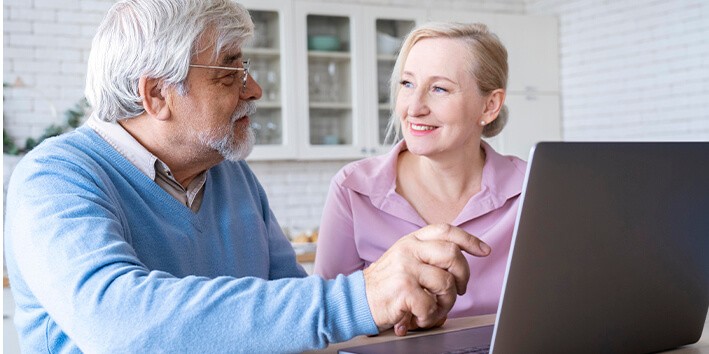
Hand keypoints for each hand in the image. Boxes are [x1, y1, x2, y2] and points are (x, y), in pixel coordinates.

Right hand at [362, 223, 490, 334]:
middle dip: (463, 276)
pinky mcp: (403, 289)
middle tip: (457, 290)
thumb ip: (427, 256)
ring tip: (433, 309)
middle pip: (453, 255)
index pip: (446, 230)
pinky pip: (432, 305)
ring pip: (446, 283)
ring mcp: (406, 268)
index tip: (484, 250)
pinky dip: (430, 317)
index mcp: (411, 240)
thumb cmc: (384, 285)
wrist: (355, 300)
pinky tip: (419, 317)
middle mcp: (409, 250)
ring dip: (446, 302)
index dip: (469, 240)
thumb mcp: (403, 260)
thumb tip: (462, 262)